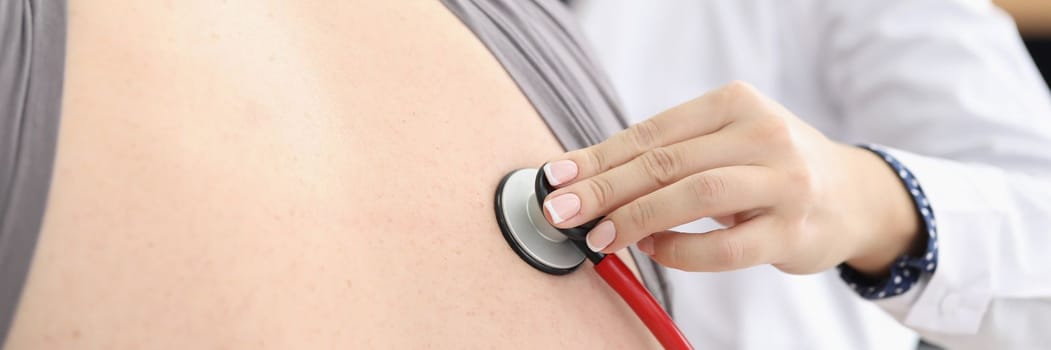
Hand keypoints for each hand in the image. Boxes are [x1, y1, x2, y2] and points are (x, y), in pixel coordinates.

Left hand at [541, 81, 921, 274]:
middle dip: (605, 188)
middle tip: (563, 211)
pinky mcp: (794, 229)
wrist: (851, 195)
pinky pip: (728, 246)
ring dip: (638, 217)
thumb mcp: (725, 142)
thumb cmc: (770, 167)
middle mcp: (762, 133)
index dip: (598, 157)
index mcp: (734, 103)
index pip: (652, 132)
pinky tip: (655, 249)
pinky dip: (683, 250)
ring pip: (696, 195)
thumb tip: (585, 177)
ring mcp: (783, 181)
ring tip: (601, 235)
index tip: (557, 178)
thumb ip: (668, 154)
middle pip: (667, 162)